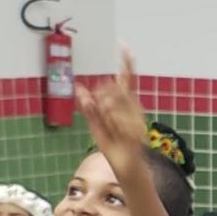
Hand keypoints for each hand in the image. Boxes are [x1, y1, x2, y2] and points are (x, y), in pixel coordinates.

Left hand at [77, 47, 153, 178]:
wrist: (128, 169)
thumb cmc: (113, 148)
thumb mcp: (95, 125)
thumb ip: (88, 106)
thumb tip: (79, 86)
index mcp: (126, 106)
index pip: (127, 80)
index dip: (126, 63)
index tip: (124, 46)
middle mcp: (135, 108)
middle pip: (113, 91)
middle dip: (102, 101)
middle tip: (105, 118)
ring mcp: (137, 117)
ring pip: (111, 104)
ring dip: (106, 116)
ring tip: (113, 130)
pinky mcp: (136, 128)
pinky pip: (116, 117)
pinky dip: (112, 123)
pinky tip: (118, 131)